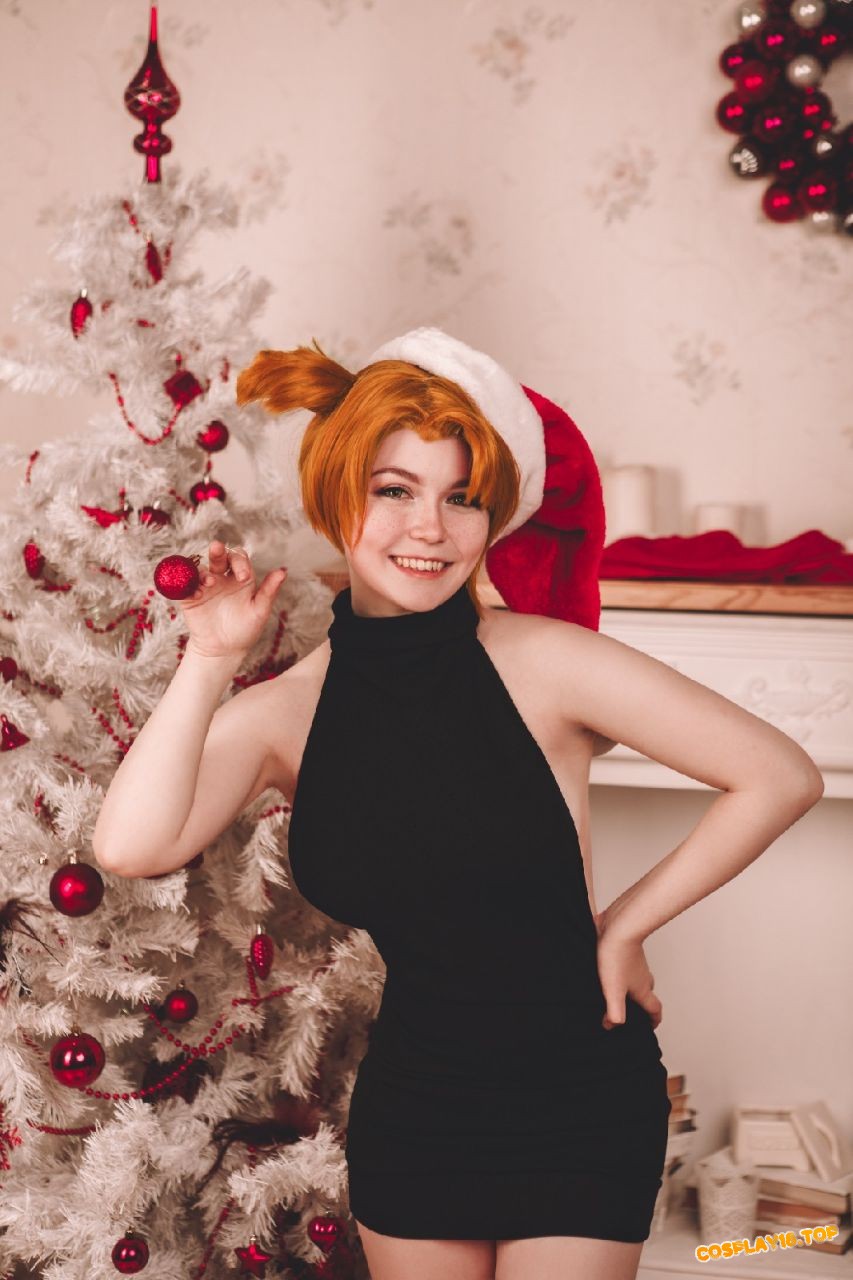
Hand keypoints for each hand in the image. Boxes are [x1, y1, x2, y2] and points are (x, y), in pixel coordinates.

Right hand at [179, 540, 287, 659]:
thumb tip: (283, 572)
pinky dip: (188, 587)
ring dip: (203, 572)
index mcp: (240, 577)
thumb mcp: (259, 611)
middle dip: (217, 551)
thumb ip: (269, 591)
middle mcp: (222, 577)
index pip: (239, 559)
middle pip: (218, 557)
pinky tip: (196, 594)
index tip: (243, 577)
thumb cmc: (245, 629)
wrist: (224, 650)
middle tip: (217, 548)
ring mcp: (204, 586)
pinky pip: (185, 587)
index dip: (240, 563)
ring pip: (200, 570)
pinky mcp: (190, 598)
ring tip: (209, 582)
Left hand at [593, 912, 661, 1031]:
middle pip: (647, 994)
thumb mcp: (614, 990)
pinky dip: (621, 973)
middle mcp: (641, 976)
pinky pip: (626, 965)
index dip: (654, 1020)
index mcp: (642, 989)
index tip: (650, 1027)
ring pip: (637, 978)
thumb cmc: (617, 956)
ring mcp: (634, 962)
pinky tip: (605, 973)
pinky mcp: (623, 950)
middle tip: (632, 1013)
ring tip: (617, 994)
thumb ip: (615, 1011)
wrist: (619, 926)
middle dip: (642, 1005)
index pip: (654, 1008)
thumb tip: (612, 1025)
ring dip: (630, 988)